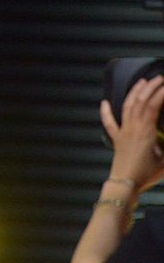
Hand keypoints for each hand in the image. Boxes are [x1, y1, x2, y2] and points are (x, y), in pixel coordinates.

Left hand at [102, 75, 163, 192]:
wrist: (124, 184)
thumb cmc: (146, 174)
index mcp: (146, 131)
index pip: (154, 105)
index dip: (161, 93)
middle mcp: (133, 128)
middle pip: (140, 102)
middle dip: (150, 87)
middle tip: (160, 78)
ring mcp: (123, 132)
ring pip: (127, 107)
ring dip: (134, 92)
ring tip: (142, 82)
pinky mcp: (116, 139)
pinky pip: (109, 123)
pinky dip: (106, 112)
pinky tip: (104, 102)